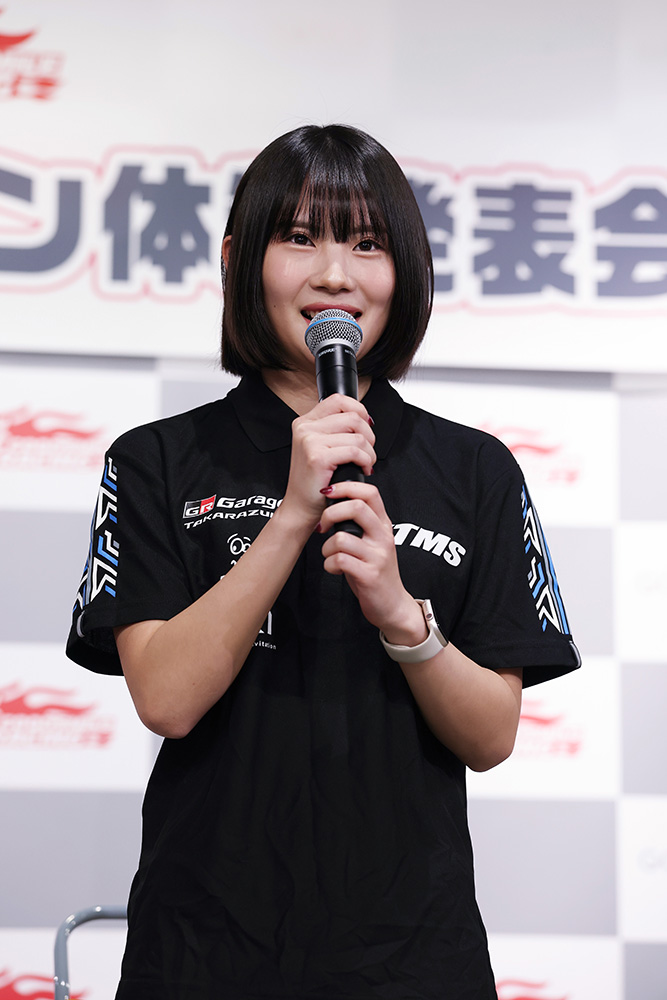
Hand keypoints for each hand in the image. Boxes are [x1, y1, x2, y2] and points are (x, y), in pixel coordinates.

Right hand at [281, 394, 376, 527]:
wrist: (301, 507)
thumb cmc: (315, 480)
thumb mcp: (320, 447)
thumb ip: (335, 429)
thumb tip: (364, 418)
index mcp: (305, 422)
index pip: (338, 400)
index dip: (359, 409)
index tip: (366, 426)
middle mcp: (305, 428)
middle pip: (352, 416)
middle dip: (369, 435)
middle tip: (367, 451)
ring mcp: (309, 441)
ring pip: (357, 435)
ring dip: (369, 451)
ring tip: (365, 463)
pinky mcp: (317, 457)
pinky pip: (355, 451)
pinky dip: (365, 461)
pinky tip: (362, 469)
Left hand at [318, 481, 426, 642]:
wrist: (392, 605)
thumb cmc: (375, 571)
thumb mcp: (373, 542)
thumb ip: (361, 523)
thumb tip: (336, 502)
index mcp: (384, 525)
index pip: (370, 492)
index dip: (346, 487)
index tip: (328, 492)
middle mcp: (383, 537)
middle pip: (356, 507)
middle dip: (330, 514)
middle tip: (322, 526)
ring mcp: (377, 556)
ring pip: (341, 538)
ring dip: (326, 547)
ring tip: (330, 555)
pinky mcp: (369, 575)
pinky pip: (339, 560)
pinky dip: (329, 564)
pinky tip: (334, 568)